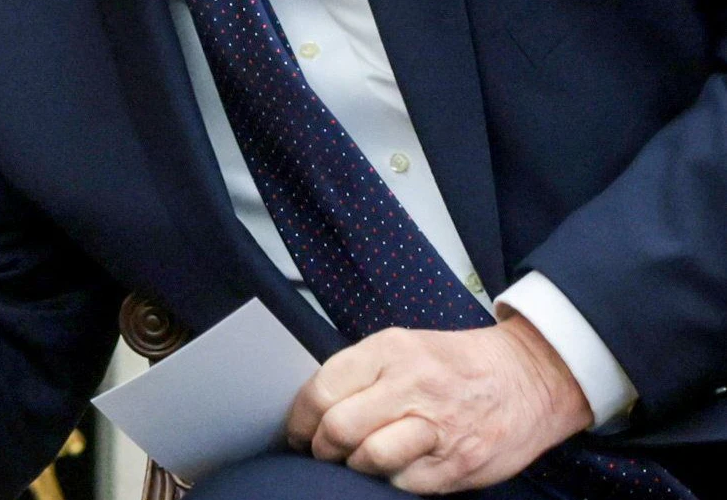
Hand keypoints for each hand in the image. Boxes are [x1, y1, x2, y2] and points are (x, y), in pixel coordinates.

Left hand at [285, 317, 591, 492]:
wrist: (532, 377)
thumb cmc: (458, 365)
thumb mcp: (404, 346)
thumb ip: (359, 373)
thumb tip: (313, 408)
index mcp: (391, 351)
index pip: (322, 390)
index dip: (300, 419)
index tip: (298, 431)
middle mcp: (414, 385)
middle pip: (339, 428)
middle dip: (321, 448)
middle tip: (322, 451)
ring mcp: (439, 427)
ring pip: (369, 459)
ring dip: (354, 467)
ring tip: (357, 460)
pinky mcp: (460, 464)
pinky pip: (404, 483)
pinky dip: (391, 480)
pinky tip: (397, 466)